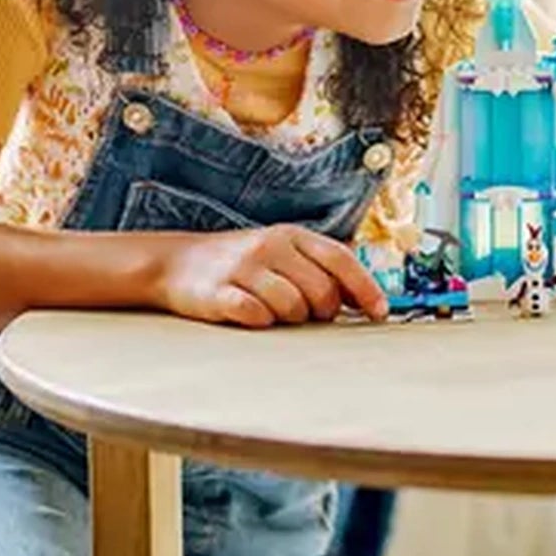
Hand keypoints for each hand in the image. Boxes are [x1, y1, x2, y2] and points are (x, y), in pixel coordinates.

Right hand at [153, 225, 389, 328]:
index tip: (380, 313)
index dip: (365, 288)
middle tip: (306, 313)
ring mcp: (243, 268)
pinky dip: (261, 321)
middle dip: (322, 311)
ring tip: (273, 310)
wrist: (175, 263)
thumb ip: (318, 267)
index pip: (340, 259)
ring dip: (289, 319)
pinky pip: (256, 316)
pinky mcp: (218, 292)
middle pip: (321, 291)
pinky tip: (251, 314)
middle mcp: (269, 246)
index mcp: (290, 235)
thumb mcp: (280, 252)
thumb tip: (362, 299)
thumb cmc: (240, 263)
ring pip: (292, 307)